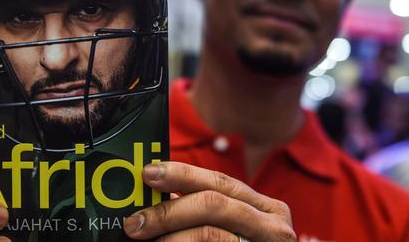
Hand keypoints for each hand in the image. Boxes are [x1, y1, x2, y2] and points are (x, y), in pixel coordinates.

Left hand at [124, 162, 295, 241]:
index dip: (181, 174)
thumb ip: (201, 212)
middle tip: (135, 222)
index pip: (218, 181)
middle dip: (168, 211)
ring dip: (171, 237)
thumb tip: (155, 202)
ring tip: (146, 241)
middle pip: (213, 204)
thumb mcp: (231, 228)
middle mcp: (272, 226)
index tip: (148, 174)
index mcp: (264, 208)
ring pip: (210, 233)